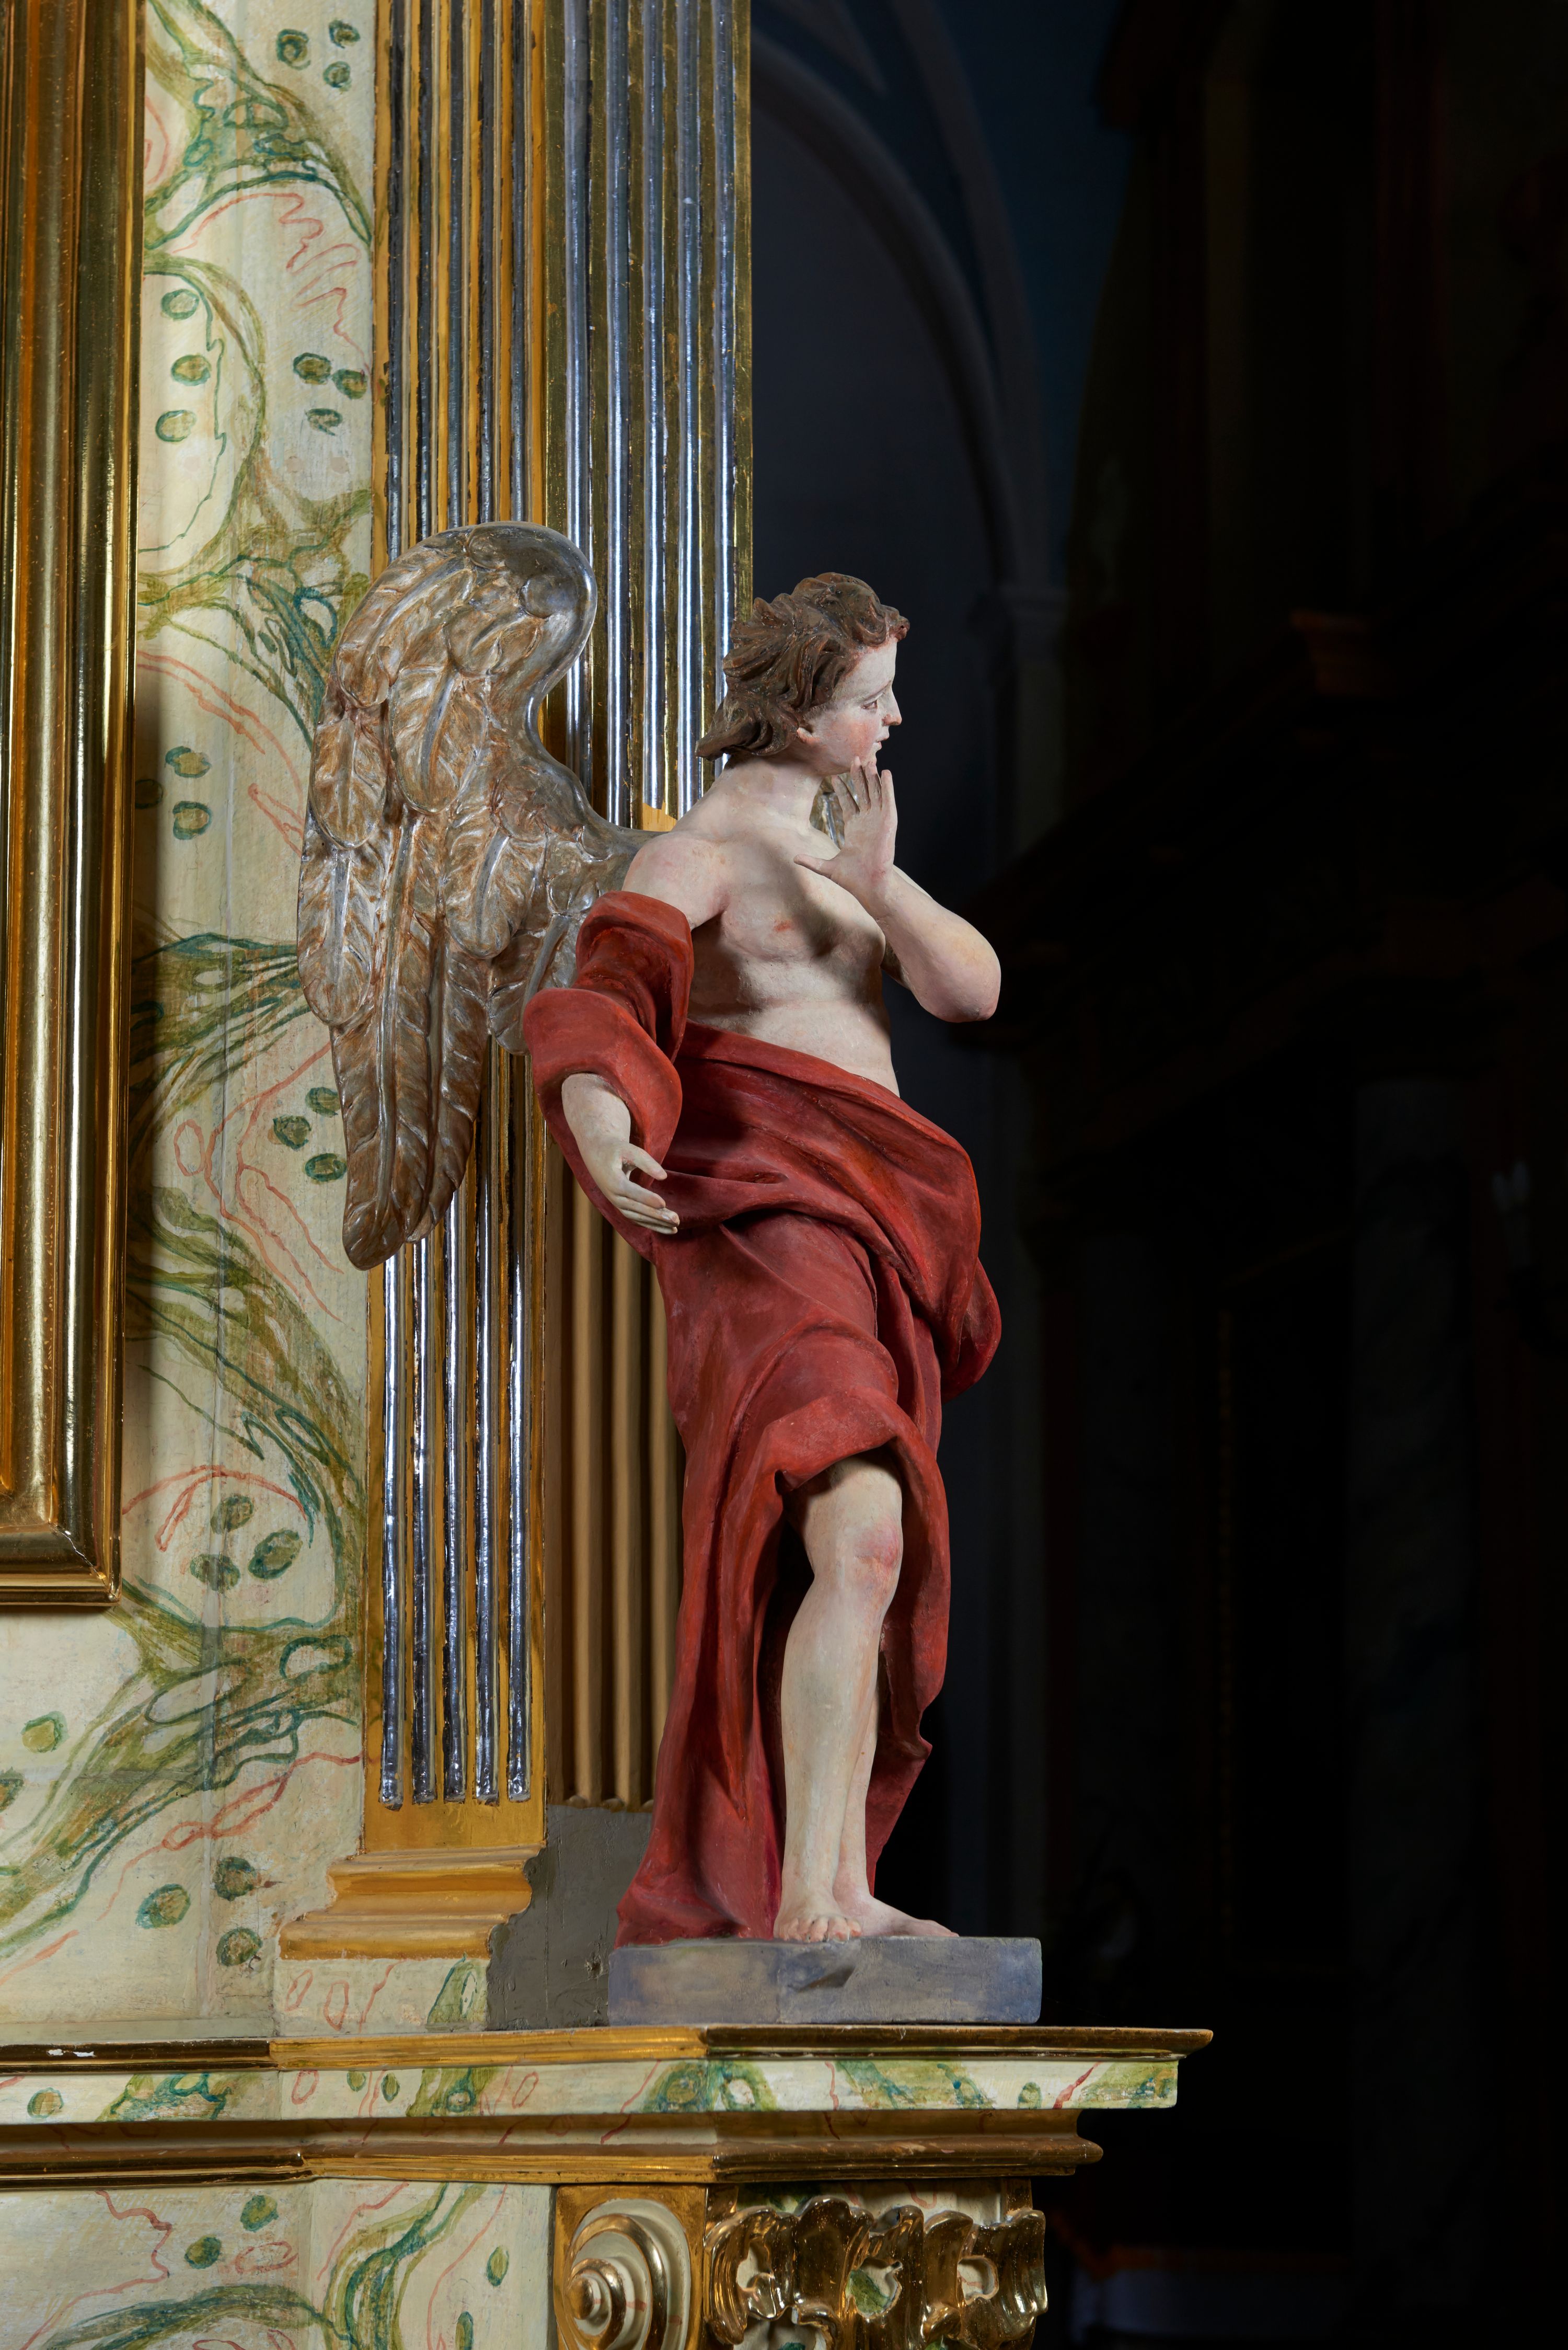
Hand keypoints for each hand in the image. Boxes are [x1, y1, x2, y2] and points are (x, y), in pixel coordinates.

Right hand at [559, 1073, 678, 1233]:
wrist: (597, 1153)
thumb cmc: (616, 1149)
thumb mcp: (629, 1149)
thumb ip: (646, 1162)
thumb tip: (664, 1177)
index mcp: (613, 1180)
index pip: (631, 1192)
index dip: (647, 1199)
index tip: (663, 1203)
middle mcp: (613, 1195)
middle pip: (636, 1209)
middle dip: (656, 1215)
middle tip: (676, 1219)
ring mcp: (616, 1202)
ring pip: (637, 1217)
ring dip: (656, 1223)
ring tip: (675, 1227)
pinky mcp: (622, 1205)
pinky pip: (637, 1218)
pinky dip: (651, 1224)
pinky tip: (668, 1228)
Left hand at [794, 757, 896, 906]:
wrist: (869, 886)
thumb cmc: (853, 880)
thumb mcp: (827, 867)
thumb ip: (812, 861)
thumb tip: (794, 858)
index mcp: (854, 829)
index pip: (848, 803)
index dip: (843, 789)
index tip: (835, 776)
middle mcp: (867, 822)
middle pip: (863, 793)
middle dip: (858, 776)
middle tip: (853, 759)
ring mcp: (878, 821)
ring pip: (875, 793)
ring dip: (872, 777)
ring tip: (868, 760)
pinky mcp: (888, 822)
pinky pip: (888, 800)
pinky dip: (887, 786)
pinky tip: (884, 772)